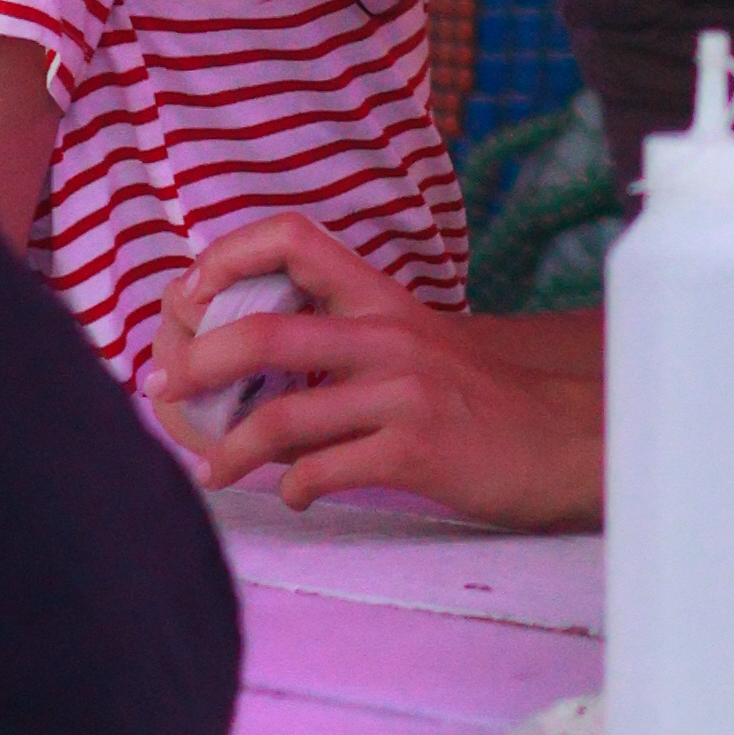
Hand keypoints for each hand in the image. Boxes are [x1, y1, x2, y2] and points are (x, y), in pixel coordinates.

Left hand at [150, 215, 607, 527]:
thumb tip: (264, 371)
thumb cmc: (486, 400)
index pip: (292, 238)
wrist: (571, 438)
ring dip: (229, 452)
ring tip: (212, 471)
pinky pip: (323, 473)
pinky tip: (299, 497)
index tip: (190, 295)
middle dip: (195, 366)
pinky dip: (295, 490)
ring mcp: (401, 394)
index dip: (226, 255)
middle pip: (263, 334)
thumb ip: (353, 345)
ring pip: (281, 419)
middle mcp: (387, 336)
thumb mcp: (422, 346)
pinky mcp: (415, 451)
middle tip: (162, 392)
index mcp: (383, 300)